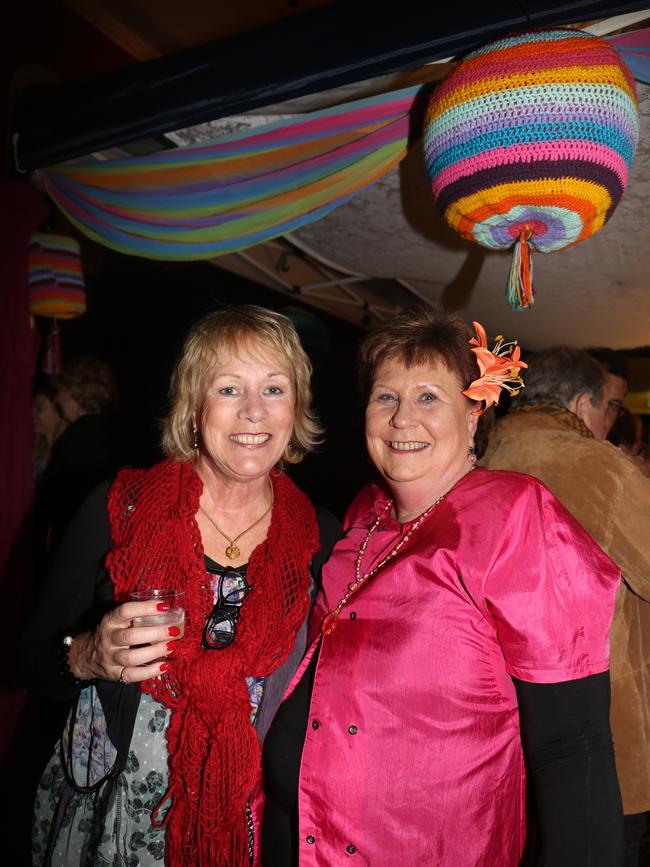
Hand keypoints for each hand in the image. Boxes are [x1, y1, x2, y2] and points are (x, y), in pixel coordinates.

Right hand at [67, 600, 181, 683]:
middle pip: (131, 637)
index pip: (125, 611)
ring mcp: (111, 658)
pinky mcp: (115, 674)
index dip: (145, 608)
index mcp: (110, 621)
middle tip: (174, 630)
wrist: (86, 655)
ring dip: (155, 652)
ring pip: (132, 657)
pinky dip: (151, 672)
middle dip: (155, 634)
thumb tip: (167, 610)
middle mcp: (109, 639)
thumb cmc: (110, 633)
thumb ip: (135, 615)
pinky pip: (134, 675)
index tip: (164, 606)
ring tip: (172, 646)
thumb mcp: (116, 620)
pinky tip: (165, 665)